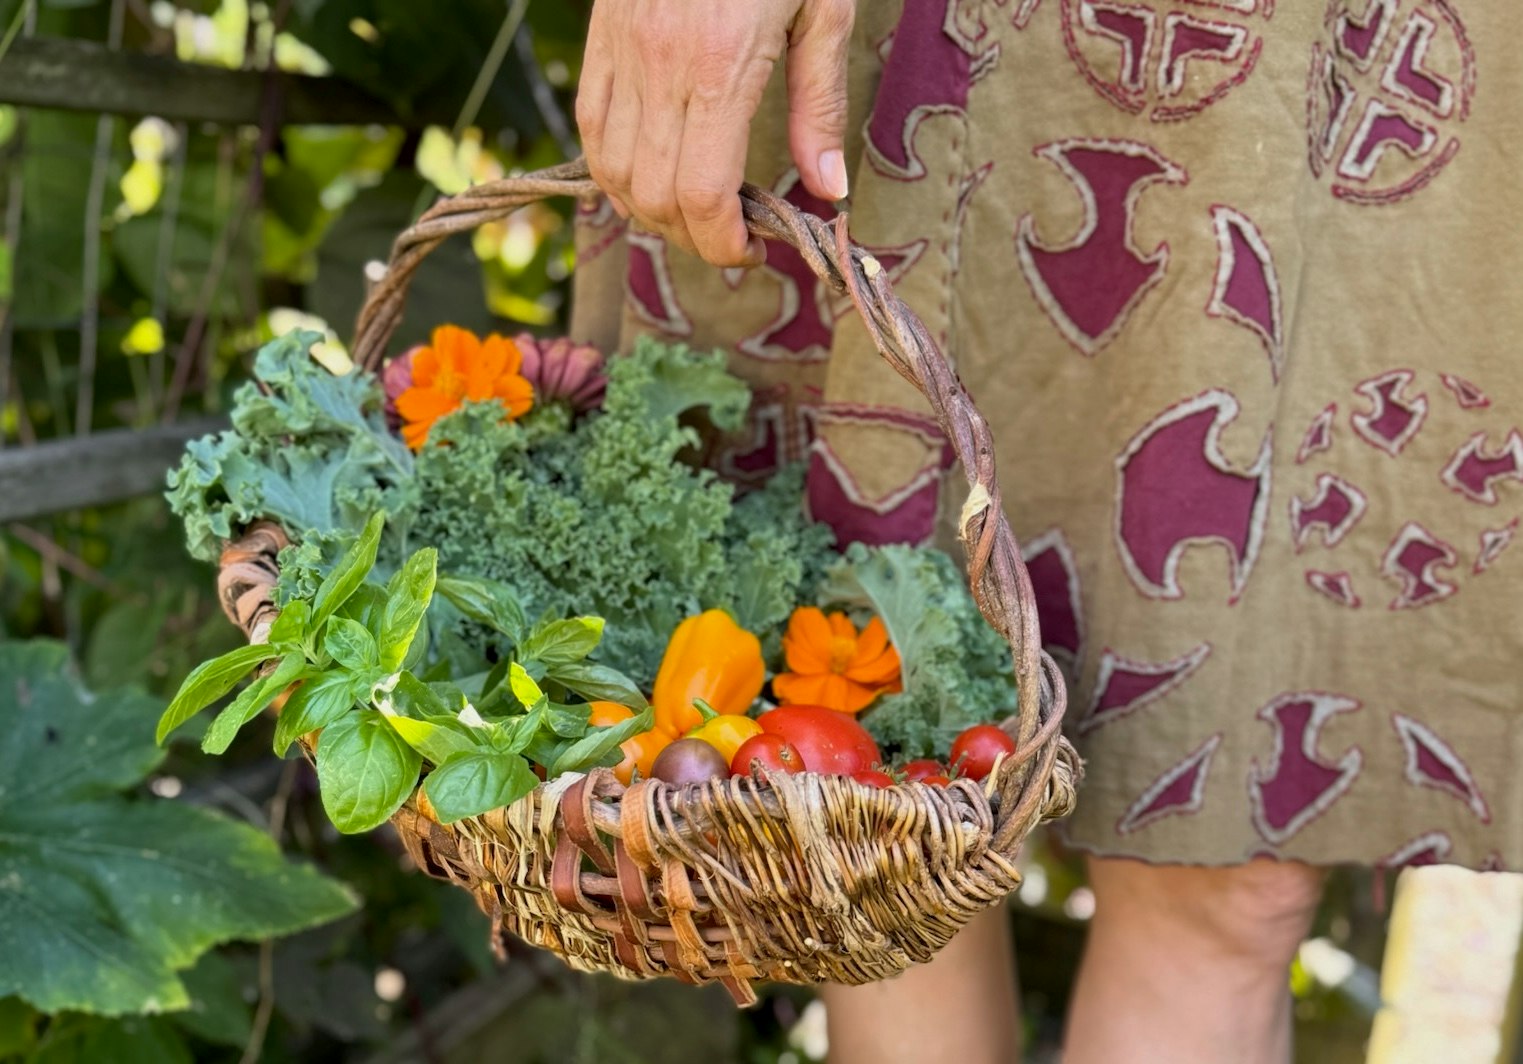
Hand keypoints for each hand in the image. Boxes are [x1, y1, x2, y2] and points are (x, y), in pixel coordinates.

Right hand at [577, 0, 854, 266]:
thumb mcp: (824, 13)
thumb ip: (820, 106)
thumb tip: (825, 190)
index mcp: (720, 66)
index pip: (701, 193)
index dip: (722, 243)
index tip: (753, 251)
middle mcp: (659, 65)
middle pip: (653, 197)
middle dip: (692, 237)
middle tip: (731, 235)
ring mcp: (620, 51)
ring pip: (612, 172)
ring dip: (651, 211)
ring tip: (694, 211)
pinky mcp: (599, 38)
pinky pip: (590, 128)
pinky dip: (615, 170)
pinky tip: (650, 175)